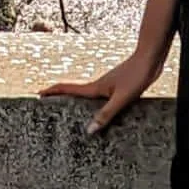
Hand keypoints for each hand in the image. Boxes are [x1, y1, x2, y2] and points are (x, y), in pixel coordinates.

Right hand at [38, 52, 160, 134]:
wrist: (151, 57)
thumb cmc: (137, 75)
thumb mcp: (121, 98)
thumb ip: (106, 114)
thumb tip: (88, 131)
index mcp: (95, 88)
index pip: (68, 89)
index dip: (52, 91)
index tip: (38, 93)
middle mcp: (99, 86)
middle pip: (75, 92)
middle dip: (60, 96)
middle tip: (47, 103)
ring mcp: (108, 84)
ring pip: (88, 94)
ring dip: (77, 100)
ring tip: (69, 110)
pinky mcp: (118, 85)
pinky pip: (101, 96)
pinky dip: (94, 102)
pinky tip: (101, 109)